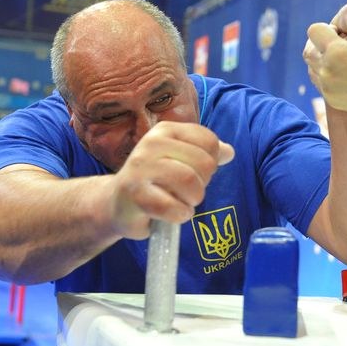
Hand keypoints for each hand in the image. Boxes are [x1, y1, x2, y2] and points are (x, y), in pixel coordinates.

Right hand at [110, 121, 233, 238]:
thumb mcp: (179, 161)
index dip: (210, 162)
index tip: (193, 172)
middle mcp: (151, 143)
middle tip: (186, 192)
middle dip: (202, 184)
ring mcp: (140, 168)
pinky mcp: (135, 194)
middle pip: (203, 163)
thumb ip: (204, 154)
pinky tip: (173, 214)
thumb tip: (229, 152)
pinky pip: (172, 206)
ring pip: (190, 182)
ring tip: (180, 203)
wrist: (117, 204)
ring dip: (192, 200)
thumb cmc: (154, 181)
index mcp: (166, 131)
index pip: (208, 141)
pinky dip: (180, 215)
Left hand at [304, 22, 346, 119]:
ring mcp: (328, 87)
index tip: (340, 34)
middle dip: (321, 46)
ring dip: (323, 62)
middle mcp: (327, 70)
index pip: (315, 30)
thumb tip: (331, 33)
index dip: (327, 30)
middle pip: (309, 50)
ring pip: (312, 68)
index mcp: (337, 51)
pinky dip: (329, 77)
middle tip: (339, 46)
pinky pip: (321, 83)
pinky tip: (346, 74)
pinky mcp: (333, 100)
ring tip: (341, 60)